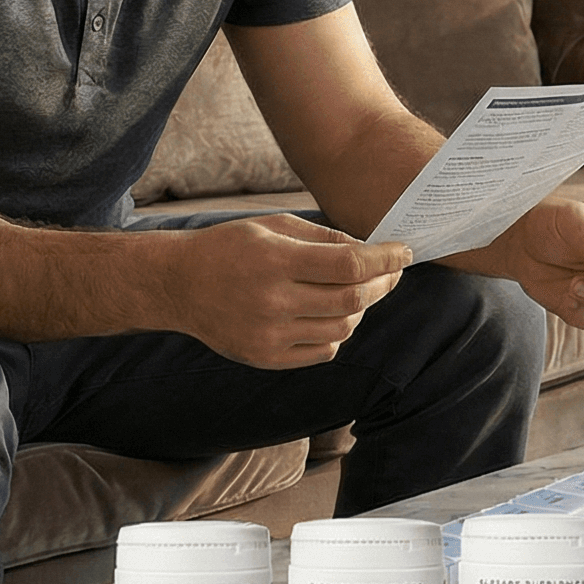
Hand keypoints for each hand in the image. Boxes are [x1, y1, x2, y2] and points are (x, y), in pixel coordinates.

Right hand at [154, 216, 411, 368]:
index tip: (404, 252)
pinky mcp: (265, 358)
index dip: (385, 259)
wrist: (179, 284)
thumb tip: (370, 251)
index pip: (349, 264)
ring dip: (362, 309)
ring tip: (360, 291)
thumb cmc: (230, 246)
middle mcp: (273, 302)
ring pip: (342, 330)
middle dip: (382, 284)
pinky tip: (333, 314)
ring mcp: (269, 335)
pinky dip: (339, 333)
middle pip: (352, 300)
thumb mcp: (274, 226)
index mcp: (275, 261)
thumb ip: (323, 237)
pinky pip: (322, 351)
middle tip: (392, 272)